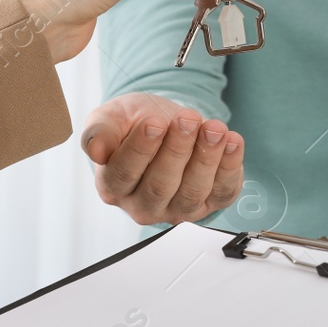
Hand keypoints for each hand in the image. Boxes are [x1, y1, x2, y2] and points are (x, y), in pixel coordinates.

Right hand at [83, 92, 245, 223]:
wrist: (166, 123)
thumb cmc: (133, 123)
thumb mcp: (110, 118)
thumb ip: (100, 132)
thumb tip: (96, 150)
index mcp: (113, 186)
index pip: (124, 174)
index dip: (141, 149)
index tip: (154, 122)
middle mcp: (144, 205)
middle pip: (160, 185)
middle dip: (177, 150)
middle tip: (187, 119)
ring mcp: (179, 208)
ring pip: (192, 192)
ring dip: (207, 158)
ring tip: (214, 128)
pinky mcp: (211, 203)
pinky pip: (223, 191)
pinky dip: (231, 166)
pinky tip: (232, 141)